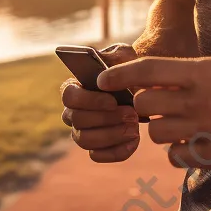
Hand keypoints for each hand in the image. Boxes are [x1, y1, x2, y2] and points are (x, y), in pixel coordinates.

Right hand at [60, 43, 140, 162]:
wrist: (141, 85)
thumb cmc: (127, 68)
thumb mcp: (123, 55)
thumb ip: (114, 56)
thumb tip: (104, 75)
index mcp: (75, 88)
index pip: (69, 96)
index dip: (90, 101)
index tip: (113, 101)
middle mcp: (73, 112)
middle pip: (78, 121)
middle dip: (107, 119)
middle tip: (132, 114)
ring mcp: (82, 132)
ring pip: (86, 141)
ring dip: (112, 135)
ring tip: (135, 127)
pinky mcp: (96, 148)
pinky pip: (98, 156)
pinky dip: (117, 151)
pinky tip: (134, 141)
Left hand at [96, 54, 210, 173]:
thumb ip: (193, 72)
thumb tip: (157, 79)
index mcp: (203, 73)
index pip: (148, 70)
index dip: (120, 75)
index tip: (103, 80)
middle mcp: (200, 100)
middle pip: (144, 105)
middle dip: (144, 106)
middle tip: (158, 106)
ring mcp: (207, 130)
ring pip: (156, 133)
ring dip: (162, 129)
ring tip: (183, 124)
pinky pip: (175, 156)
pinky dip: (178, 151)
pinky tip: (195, 143)